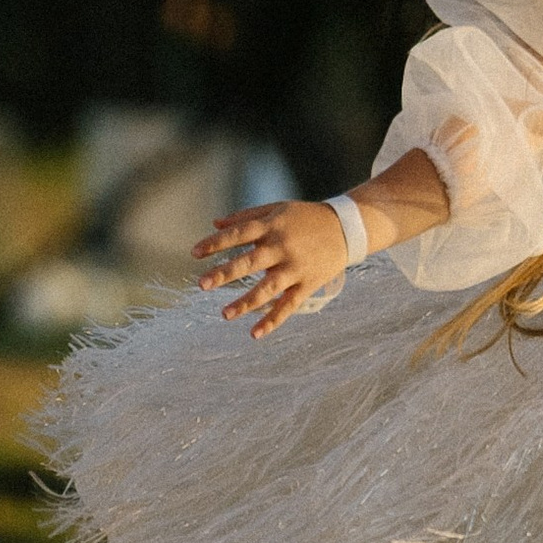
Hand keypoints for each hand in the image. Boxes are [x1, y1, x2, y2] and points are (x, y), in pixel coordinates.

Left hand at [194, 198, 352, 340]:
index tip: (195, 253)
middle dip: (226, 273)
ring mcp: (296, 267)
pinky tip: (255, 333)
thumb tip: (214, 223)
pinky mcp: (308, 283)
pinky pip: (288, 305)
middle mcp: (283, 247)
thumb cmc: (306, 217)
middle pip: (250, 262)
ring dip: (246, 302)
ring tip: (224, 314)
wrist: (347, 227)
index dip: (216, 243)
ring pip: (268, 288)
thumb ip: (246, 216)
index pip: (240, 234)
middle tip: (201, 285)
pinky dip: (273, 320)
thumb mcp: (278, 209)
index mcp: (273, 226)